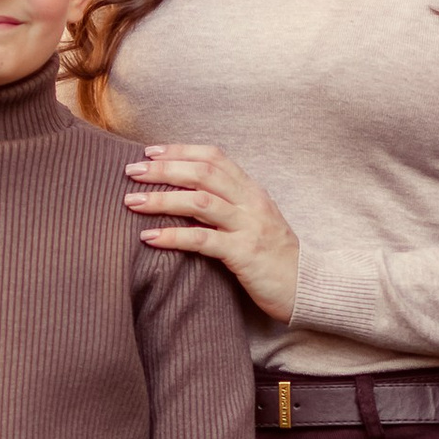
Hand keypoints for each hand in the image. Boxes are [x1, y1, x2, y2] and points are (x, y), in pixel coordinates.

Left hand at [124, 142, 299, 322]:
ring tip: (132, 201)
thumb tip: (188, 196)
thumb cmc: (275, 257)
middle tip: (131, 171)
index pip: (215, 157)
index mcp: (252, 191)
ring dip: (161, 200)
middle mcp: (251, 203)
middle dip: (164, 169)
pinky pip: (202, 241)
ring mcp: (249, 227)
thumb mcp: (255, 222)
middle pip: (203, 174)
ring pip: (200, 202)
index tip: (150, 151)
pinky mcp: (244, 254)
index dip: (181, 151)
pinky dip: (172, 236)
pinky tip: (149, 238)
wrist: (308, 288)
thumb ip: (229, 205)